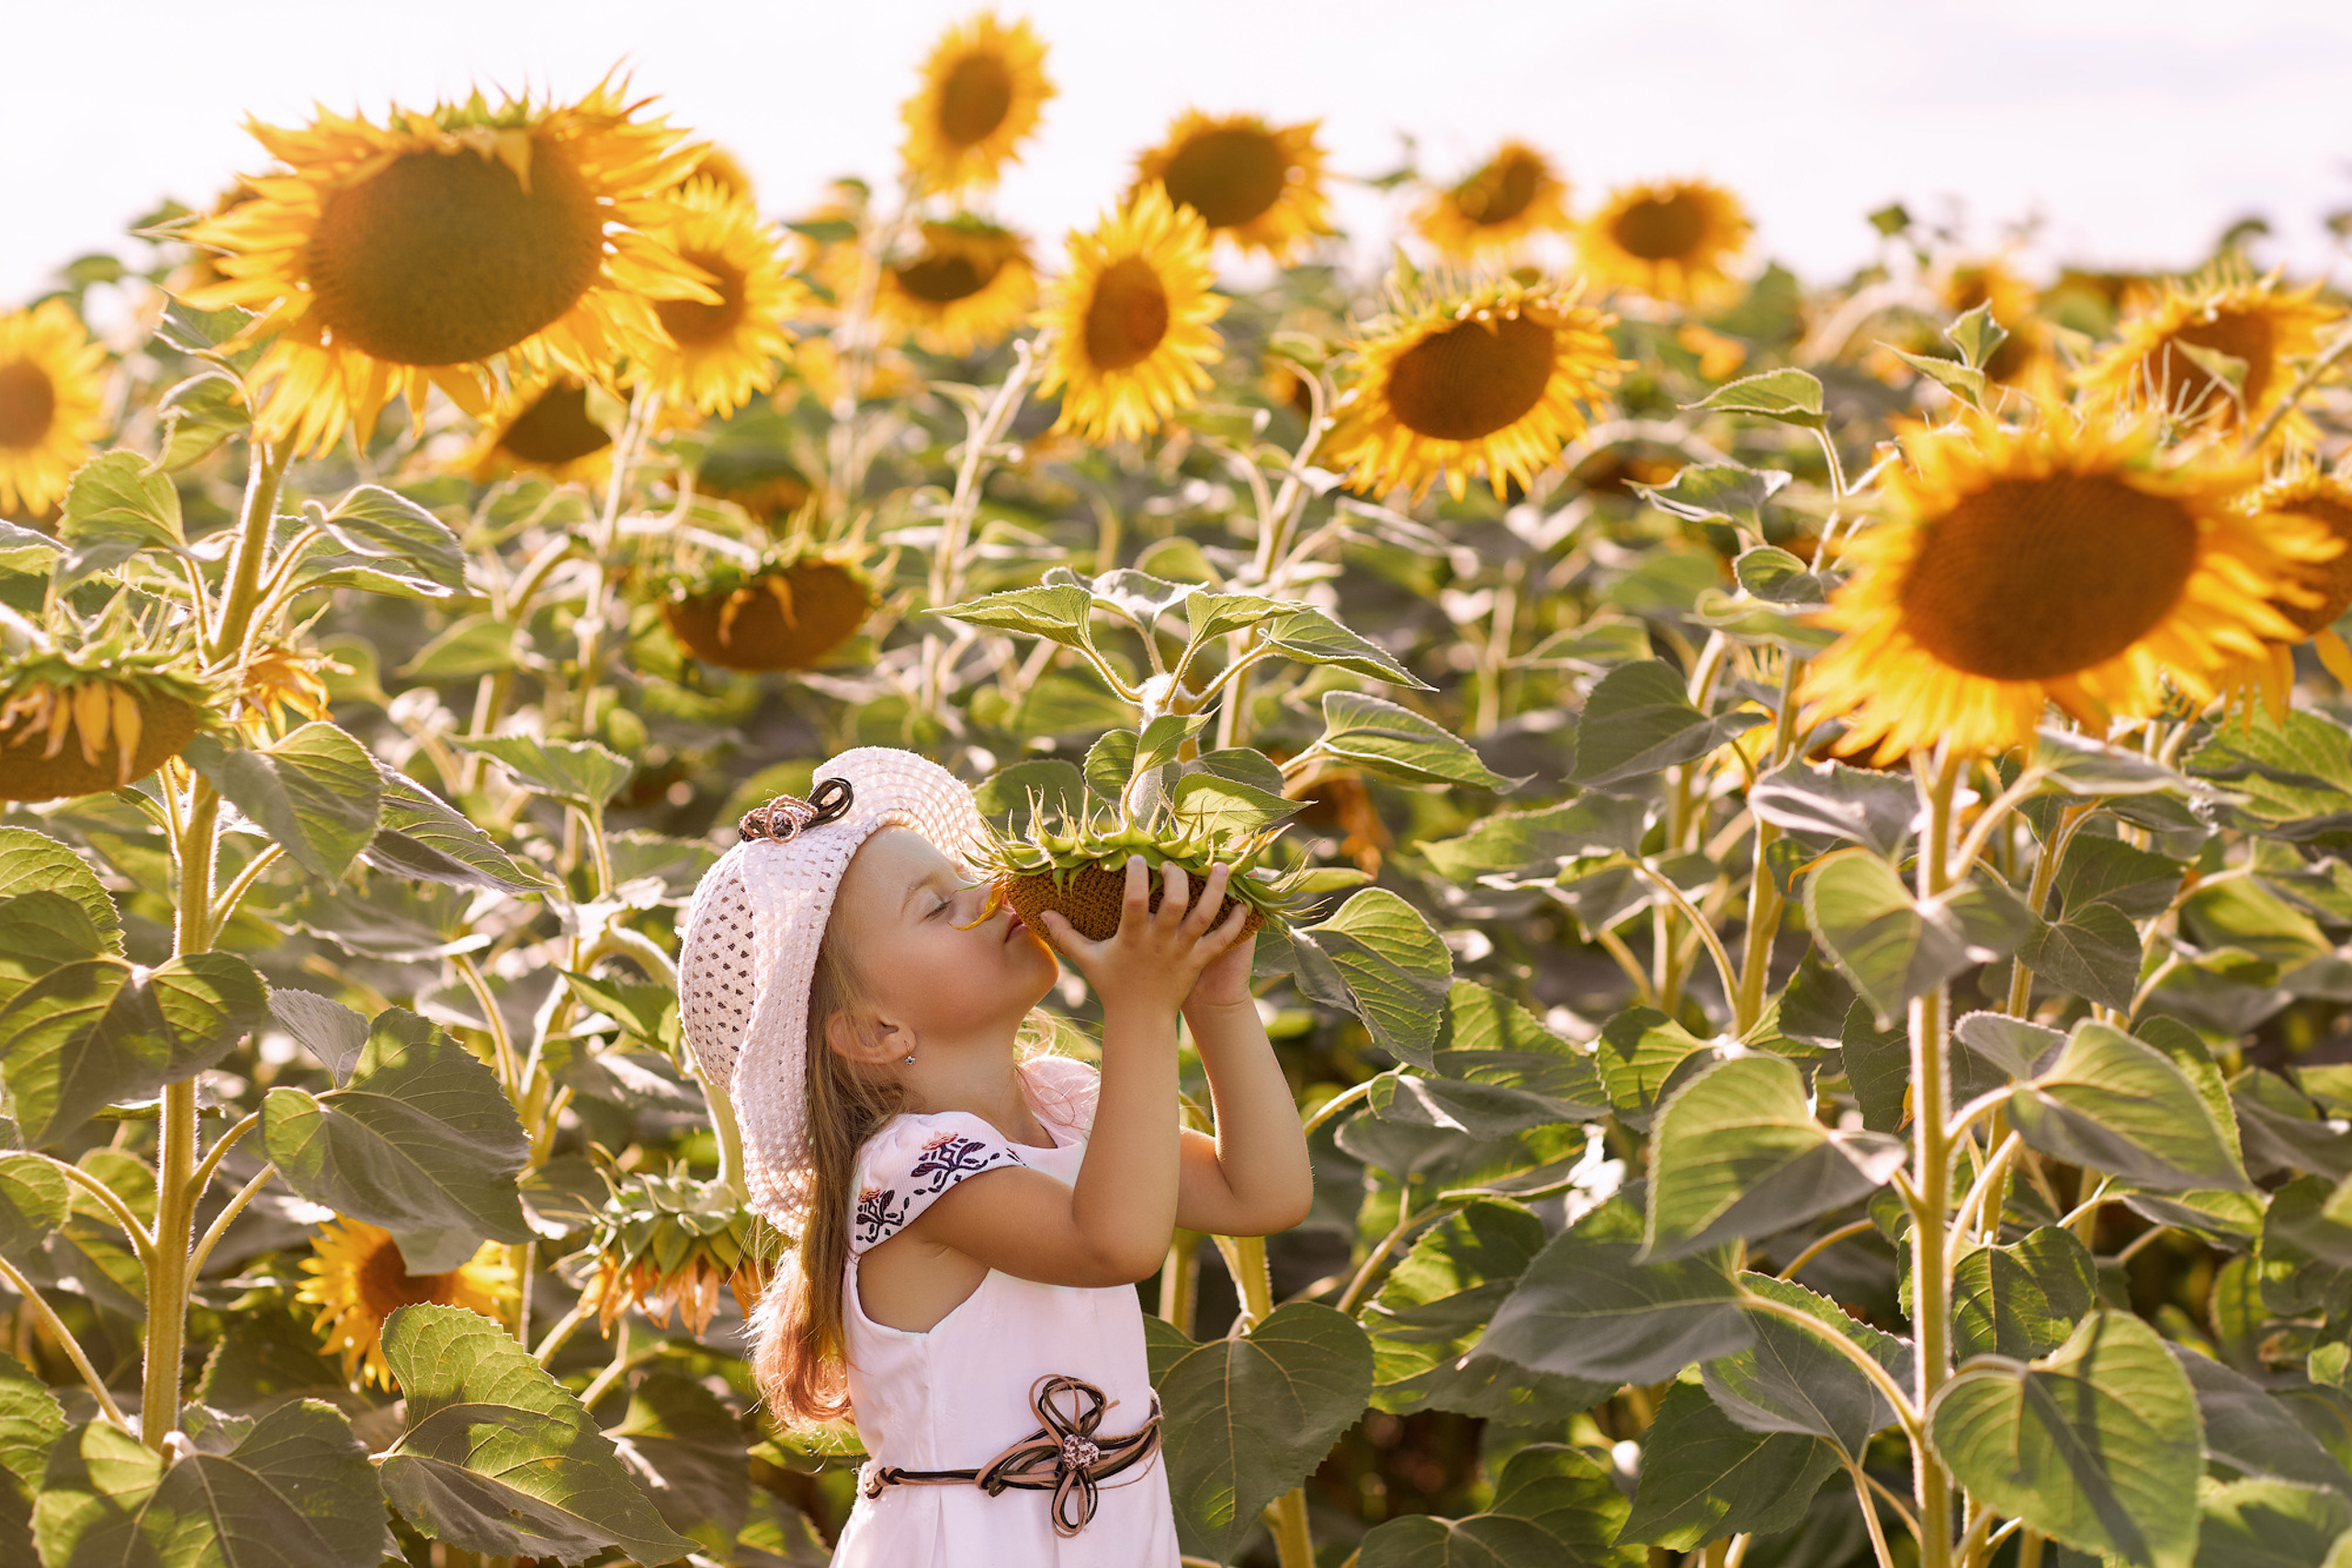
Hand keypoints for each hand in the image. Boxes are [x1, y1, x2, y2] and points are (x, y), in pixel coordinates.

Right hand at [1038, 857, 1251, 1022]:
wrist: (1140, 1019)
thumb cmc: (1113, 985)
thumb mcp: (1087, 959)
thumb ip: (1066, 935)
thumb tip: (1041, 914)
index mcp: (1132, 938)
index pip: (1133, 901)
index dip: (1137, 876)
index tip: (1138, 857)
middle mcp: (1159, 942)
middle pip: (1175, 905)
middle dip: (1178, 879)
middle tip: (1175, 864)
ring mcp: (1182, 951)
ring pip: (1204, 917)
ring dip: (1216, 891)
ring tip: (1222, 867)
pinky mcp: (1199, 961)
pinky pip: (1222, 940)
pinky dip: (1235, 923)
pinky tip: (1244, 904)